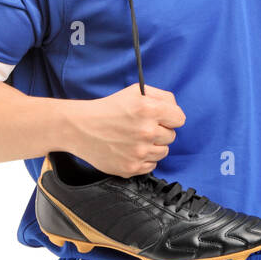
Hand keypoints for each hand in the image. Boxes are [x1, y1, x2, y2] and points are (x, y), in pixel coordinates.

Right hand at [66, 83, 185, 177]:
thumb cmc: (108, 108)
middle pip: (171, 136)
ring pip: (163, 152)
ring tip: (136, 139)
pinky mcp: (131, 167)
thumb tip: (175, 109)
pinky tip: (131, 150)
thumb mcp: (135, 92)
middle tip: (142, 128)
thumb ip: (162, 97)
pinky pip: (151, 165)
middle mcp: (146, 131)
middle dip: (160, 131)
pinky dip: (144, 159)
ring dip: (154, 146)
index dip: (170, 117)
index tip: (161, 118)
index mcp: (149, 109)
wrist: (80, 127)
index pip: (179, 119)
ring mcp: (139, 152)